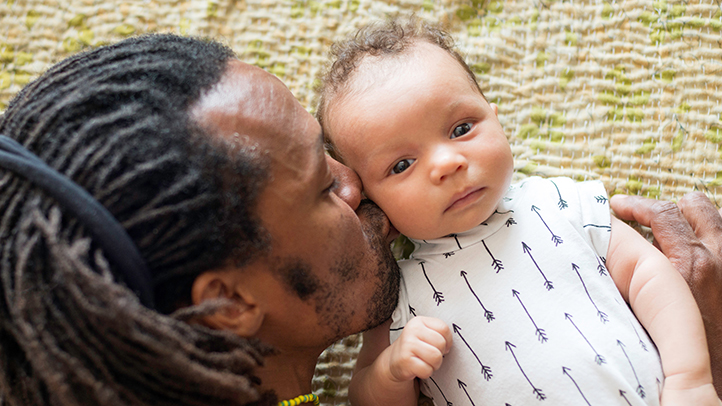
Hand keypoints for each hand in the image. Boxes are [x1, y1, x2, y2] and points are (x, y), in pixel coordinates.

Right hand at [381, 316, 451, 381]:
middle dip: (440, 354)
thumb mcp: (425, 334)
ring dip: (434, 364)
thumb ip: (438, 333)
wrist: (394, 360)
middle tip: (430, 356)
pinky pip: (427, 370)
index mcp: (419, 321)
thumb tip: (449, 346)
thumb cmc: (416, 347)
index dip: (448, 341)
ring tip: (426, 362)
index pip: (444, 328)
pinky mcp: (405, 360)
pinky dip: (426, 373)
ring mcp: (407, 345)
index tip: (440, 346)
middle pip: (441, 343)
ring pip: (436, 357)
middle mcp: (412, 330)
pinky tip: (418, 368)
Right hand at [610, 192, 721, 395]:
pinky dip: (708, 243)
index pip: (661, 213)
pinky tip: (690, 258)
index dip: (633, 205)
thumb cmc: (688, 358)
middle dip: (663, 208)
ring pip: (714, 221)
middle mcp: (717, 261)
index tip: (616, 207)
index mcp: (691, 266)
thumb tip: (606, 266)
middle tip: (637, 214)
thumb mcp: (647, 317)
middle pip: (691, 207)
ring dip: (689, 221)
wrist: (713, 379)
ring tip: (667, 231)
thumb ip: (628, 286)